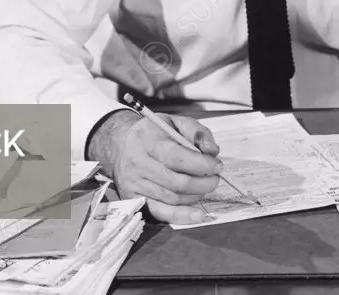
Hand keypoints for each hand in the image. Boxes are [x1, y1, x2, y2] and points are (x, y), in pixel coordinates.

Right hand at [89, 110, 222, 223]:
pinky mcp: (134, 199)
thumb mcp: (175, 122)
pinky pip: (160, 213)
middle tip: (215, 178)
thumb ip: (196, 132)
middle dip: (203, 183)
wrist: (121, 144)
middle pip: (177, 182)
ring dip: (196, 196)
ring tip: (204, 187)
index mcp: (149, 140)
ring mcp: (135, 184)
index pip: (179, 158)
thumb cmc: (153, 133)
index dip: (202, 164)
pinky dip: (181, 216)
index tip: (217, 166)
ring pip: (172, 198)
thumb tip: (212, 151)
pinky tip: (197, 215)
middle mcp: (139, 164)